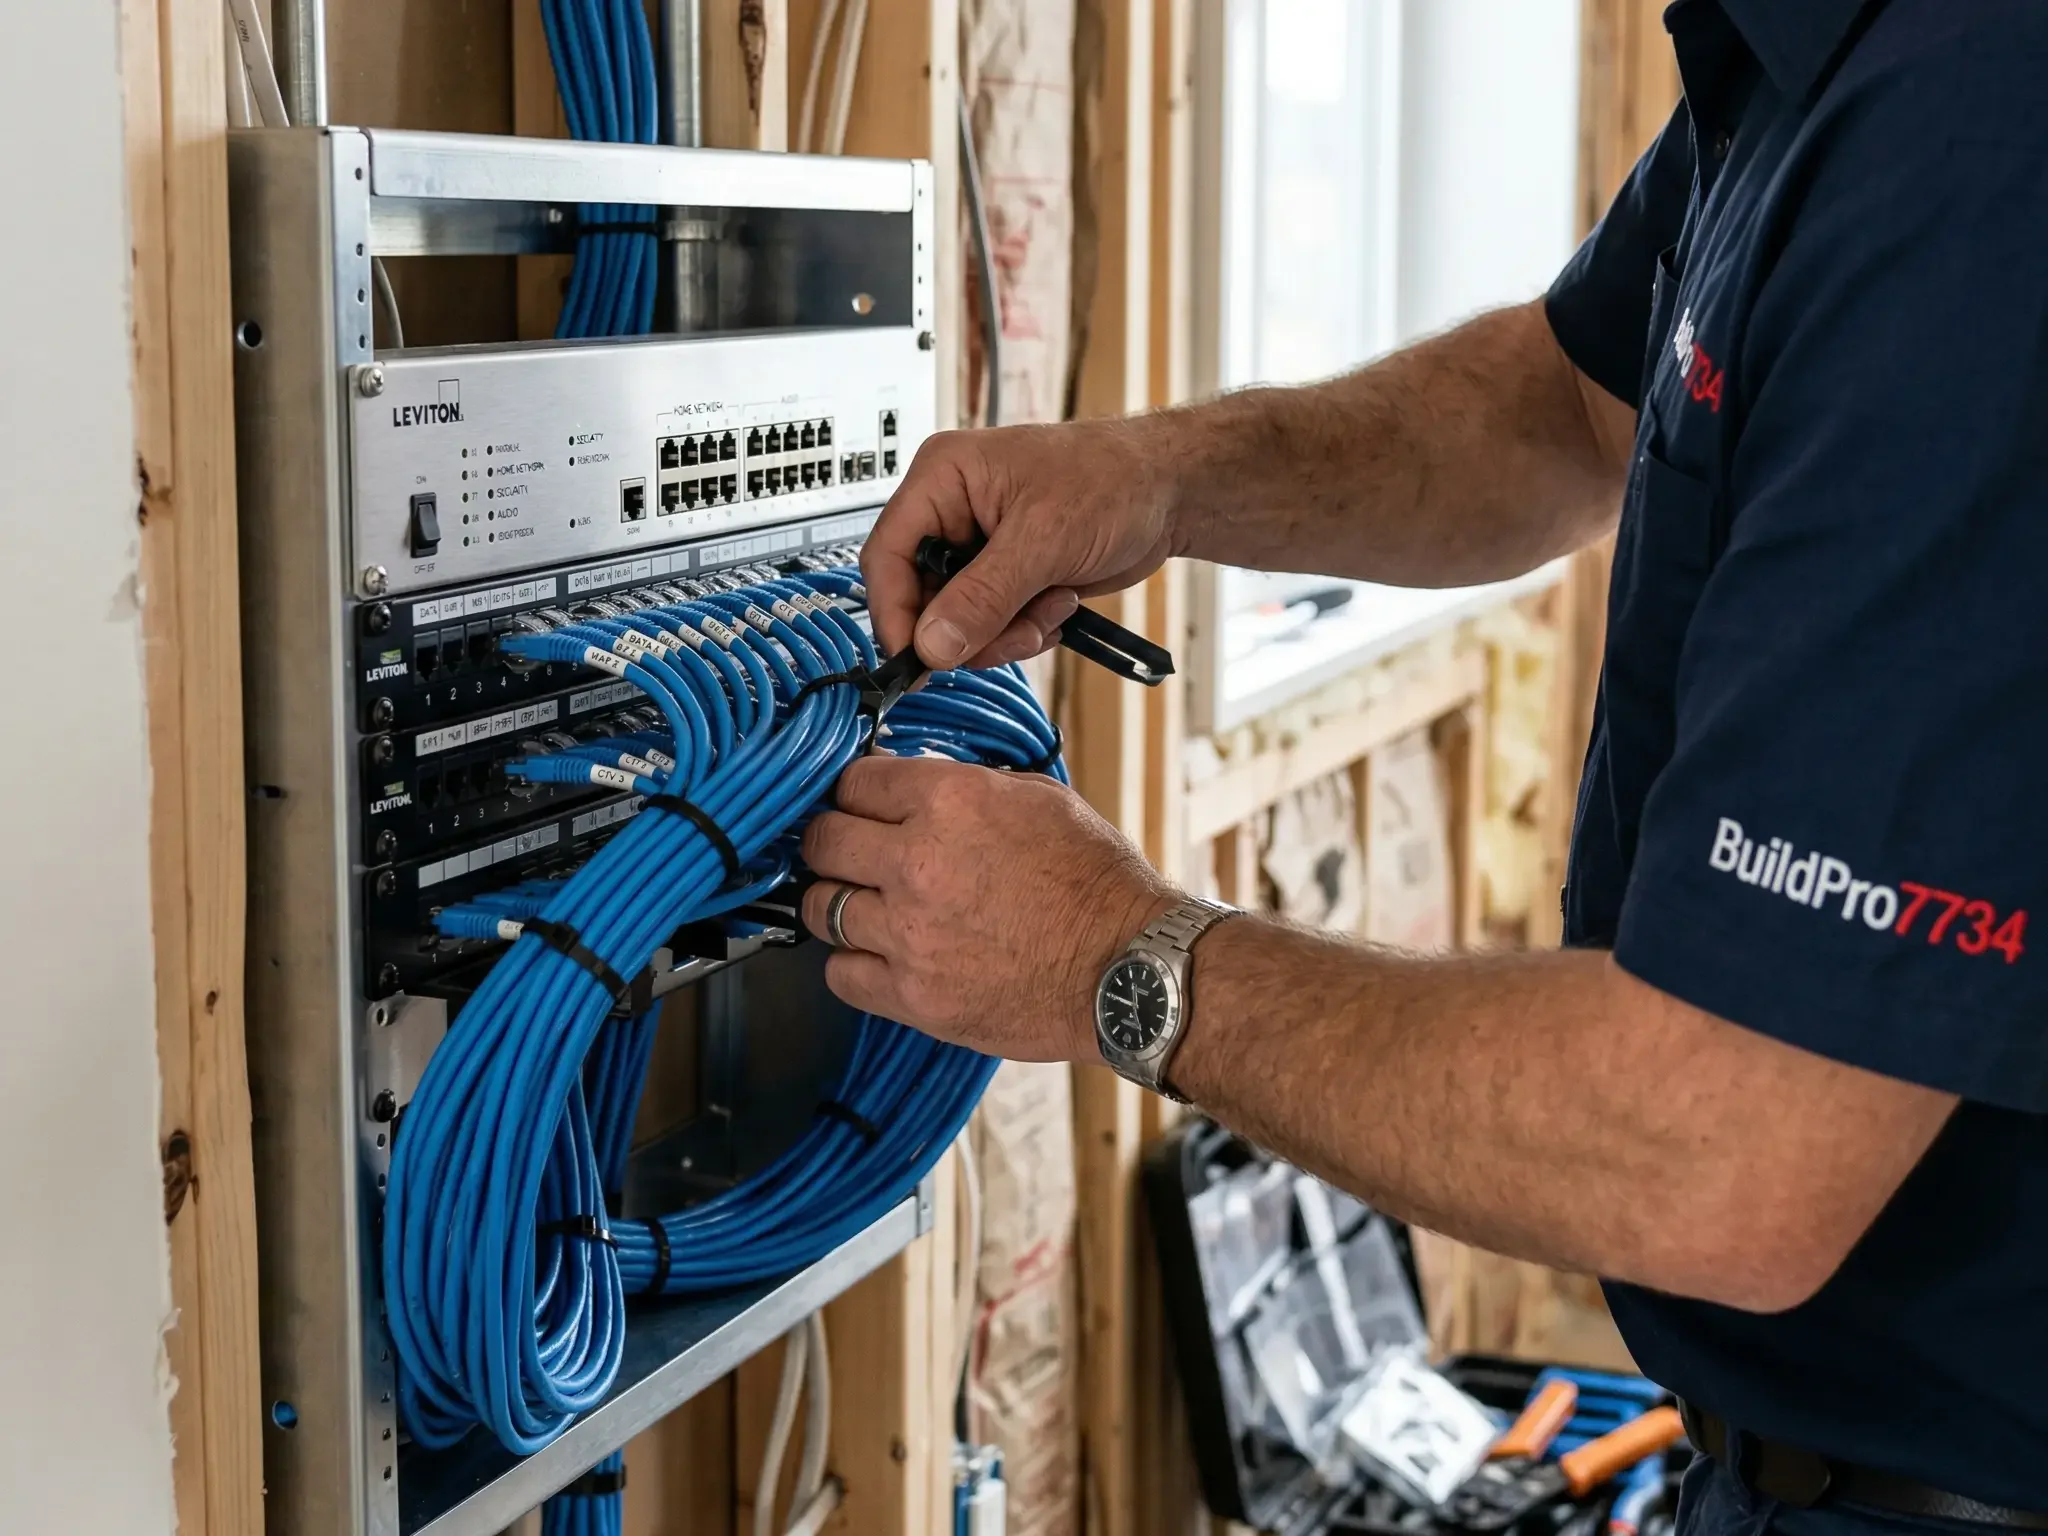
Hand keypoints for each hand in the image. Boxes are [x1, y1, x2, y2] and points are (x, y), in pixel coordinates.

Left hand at [799, 755, 1177, 1060]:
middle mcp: (917, 863)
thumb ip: (969, 787)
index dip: (856, 793)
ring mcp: (909, 935)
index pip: (854, 782)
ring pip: (821, 908)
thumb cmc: (1098, 884)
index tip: (860, 805)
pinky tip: (880, 956)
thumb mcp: (1041, 799)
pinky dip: (853, 963)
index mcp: (950, 802)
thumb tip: (921, 787)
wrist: (1129, 969)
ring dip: (838, 902)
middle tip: (848, 852)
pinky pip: (842, 974)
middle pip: (822, 842)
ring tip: (865, 906)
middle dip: (832, 842)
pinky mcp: (913, 996)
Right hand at [863, 418, 1184, 669]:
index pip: (888, 555)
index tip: (917, 660)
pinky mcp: (1005, 576)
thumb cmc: (1114, 479)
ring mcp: (978, 548)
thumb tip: (932, 644)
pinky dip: (1023, 630)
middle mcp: (951, 512)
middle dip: (969, 628)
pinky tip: (1058, 603)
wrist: (1169, 492)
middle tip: (1013, 633)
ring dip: (1005, 632)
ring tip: (1050, 604)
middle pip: (921, 597)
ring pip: (957, 622)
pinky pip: (990, 626)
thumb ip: (983, 596)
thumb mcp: (1044, 538)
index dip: (896, 613)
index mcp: (943, 478)